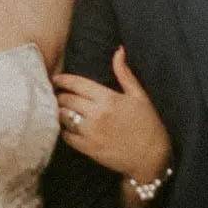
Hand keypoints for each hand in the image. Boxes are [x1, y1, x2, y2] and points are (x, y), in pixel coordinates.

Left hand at [52, 47, 171, 184]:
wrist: (151, 157)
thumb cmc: (148, 124)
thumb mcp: (139, 96)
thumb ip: (124, 73)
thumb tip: (118, 51)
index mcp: (108, 98)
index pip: (77, 84)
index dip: (63, 80)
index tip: (56, 79)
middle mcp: (96, 114)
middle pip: (67, 100)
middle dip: (60, 95)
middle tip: (57, 95)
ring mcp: (90, 132)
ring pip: (64, 117)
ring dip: (60, 112)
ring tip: (60, 110)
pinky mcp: (88, 149)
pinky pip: (67, 137)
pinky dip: (64, 130)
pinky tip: (66, 127)